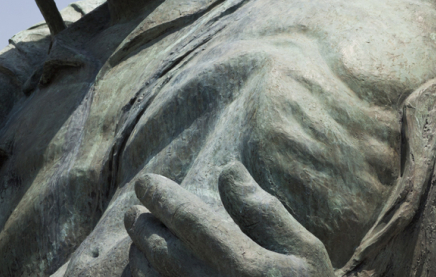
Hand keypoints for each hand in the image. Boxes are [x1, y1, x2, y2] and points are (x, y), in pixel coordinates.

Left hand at [125, 163, 334, 276]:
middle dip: (144, 227)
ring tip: (136, 241)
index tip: (146, 182)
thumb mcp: (303, 249)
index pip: (193, 222)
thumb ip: (263, 211)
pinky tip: (143, 273)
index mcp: (247, 266)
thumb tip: (227, 169)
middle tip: (132, 212)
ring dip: (140, 257)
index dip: (165, 198)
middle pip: (167, 253)